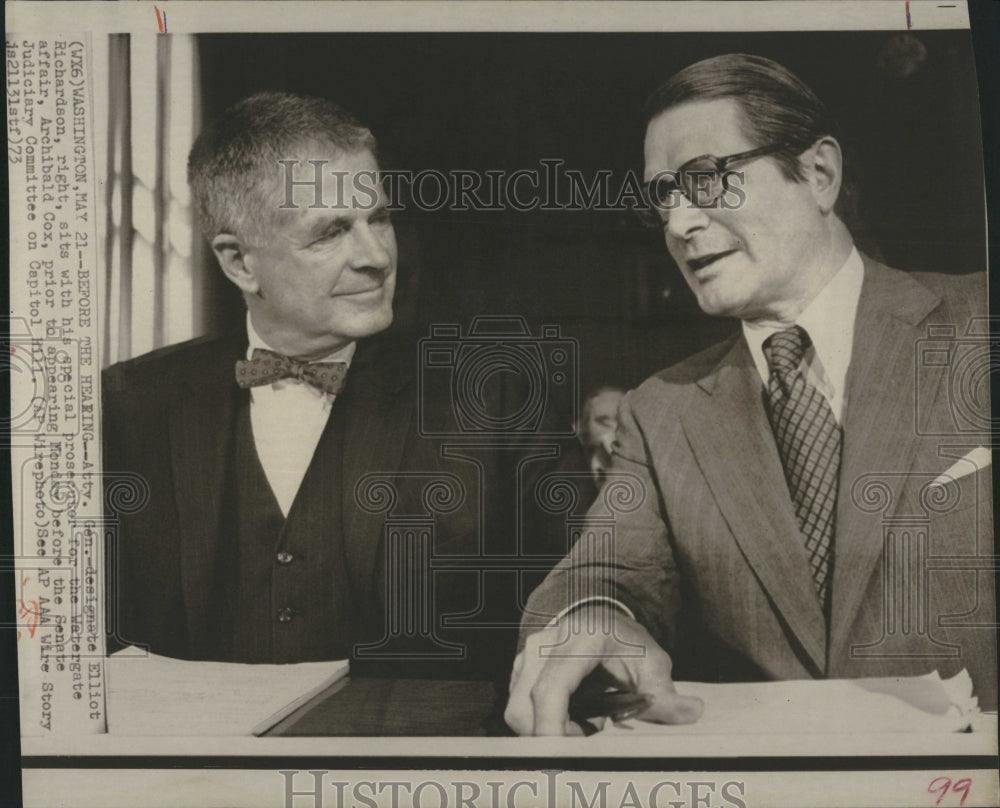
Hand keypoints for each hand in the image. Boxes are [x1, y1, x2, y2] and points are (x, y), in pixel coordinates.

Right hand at [504, 605, 702, 734]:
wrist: (600, 617)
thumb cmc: (626, 642)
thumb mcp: (652, 663)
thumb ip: (664, 693)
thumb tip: (692, 711)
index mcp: (578, 642)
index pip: (550, 692)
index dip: (551, 729)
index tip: (568, 756)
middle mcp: (544, 645)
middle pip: (523, 708)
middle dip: (551, 736)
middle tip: (590, 734)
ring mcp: (527, 656)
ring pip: (517, 711)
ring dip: (546, 729)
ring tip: (584, 722)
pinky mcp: (520, 668)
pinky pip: (519, 707)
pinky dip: (542, 721)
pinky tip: (573, 714)